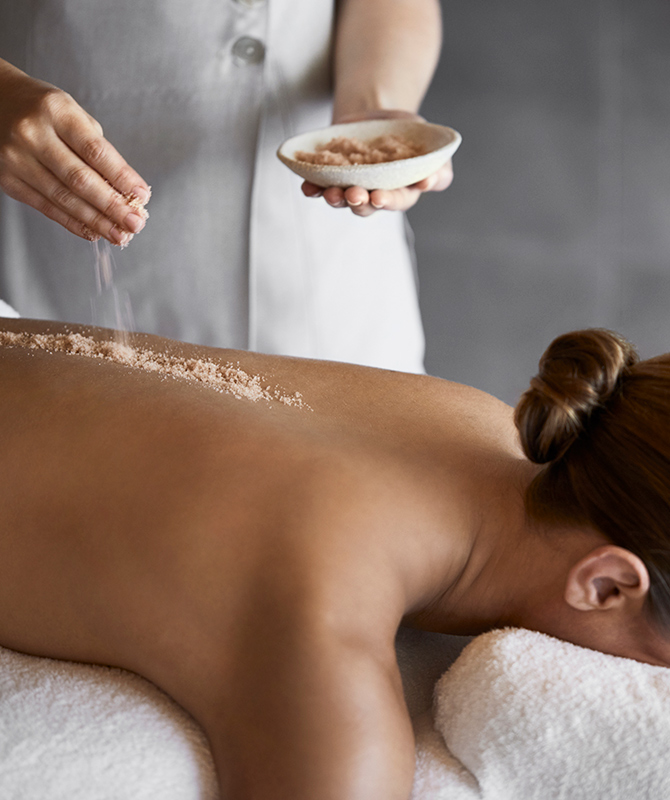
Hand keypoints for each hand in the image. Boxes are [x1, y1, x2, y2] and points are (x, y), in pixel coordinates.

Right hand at [0, 59, 149, 244]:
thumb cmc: (42, 109)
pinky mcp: (8, 180)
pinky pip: (46, 208)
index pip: (95, 151)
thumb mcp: (71, 113)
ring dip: (96, 221)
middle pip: (80, 179)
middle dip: (112, 206)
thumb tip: (125, 190)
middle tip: (135, 223)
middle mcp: (32, 134)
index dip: (121, 177)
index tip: (141, 195)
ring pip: (64, 199)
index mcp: (56, 111)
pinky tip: (93, 232)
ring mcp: (16, 159)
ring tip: (119, 234)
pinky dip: (73, 222)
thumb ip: (96, 148)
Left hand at [300, 109, 452, 217]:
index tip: (380, 196)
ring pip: (342, 200)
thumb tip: (428, 182)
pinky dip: (313, 188)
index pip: (396, 201)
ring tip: (331, 192)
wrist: (378, 115)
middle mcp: (374, 195)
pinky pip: (319, 187)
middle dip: (359, 202)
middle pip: (366, 206)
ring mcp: (351, 187)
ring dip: (335, 198)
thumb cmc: (410, 134)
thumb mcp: (431, 145)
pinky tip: (307, 187)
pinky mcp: (331, 177)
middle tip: (355, 195)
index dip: (388, 201)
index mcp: (401, 192)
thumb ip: (437, 165)